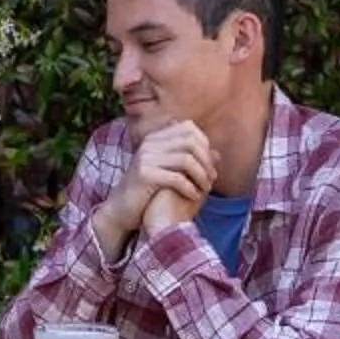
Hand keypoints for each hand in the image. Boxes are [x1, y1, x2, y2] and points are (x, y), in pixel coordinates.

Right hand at [104, 123, 213, 246]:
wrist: (121, 210)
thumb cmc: (149, 192)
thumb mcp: (172, 172)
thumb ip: (193, 161)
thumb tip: (218, 153)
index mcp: (155, 138)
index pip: (189, 128)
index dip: (204, 144)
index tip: (210, 166)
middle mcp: (149, 144)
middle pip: (190, 141)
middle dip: (206, 161)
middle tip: (211, 179)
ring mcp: (145, 158)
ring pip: (186, 159)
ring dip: (201, 176)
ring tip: (205, 189)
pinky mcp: (144, 175)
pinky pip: (176, 178)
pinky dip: (190, 188)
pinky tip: (193, 196)